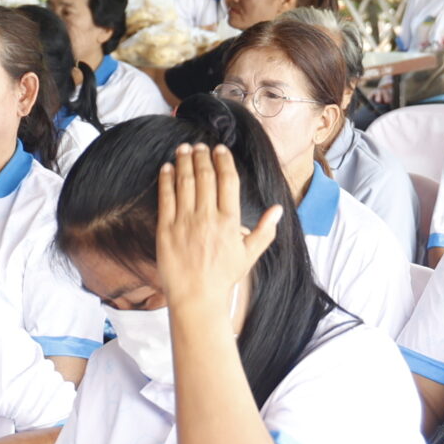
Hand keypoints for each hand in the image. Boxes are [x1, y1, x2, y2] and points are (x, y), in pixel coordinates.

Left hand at [155, 143, 278, 315]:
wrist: (197, 298)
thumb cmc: (223, 277)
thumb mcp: (250, 255)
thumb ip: (265, 230)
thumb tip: (278, 209)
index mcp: (229, 221)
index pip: (227, 181)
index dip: (223, 161)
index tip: (220, 150)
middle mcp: (207, 217)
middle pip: (204, 177)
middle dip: (202, 157)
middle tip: (200, 145)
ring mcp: (185, 222)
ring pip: (184, 183)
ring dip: (184, 162)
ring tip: (184, 148)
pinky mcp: (166, 229)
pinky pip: (165, 198)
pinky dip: (166, 180)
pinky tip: (167, 168)